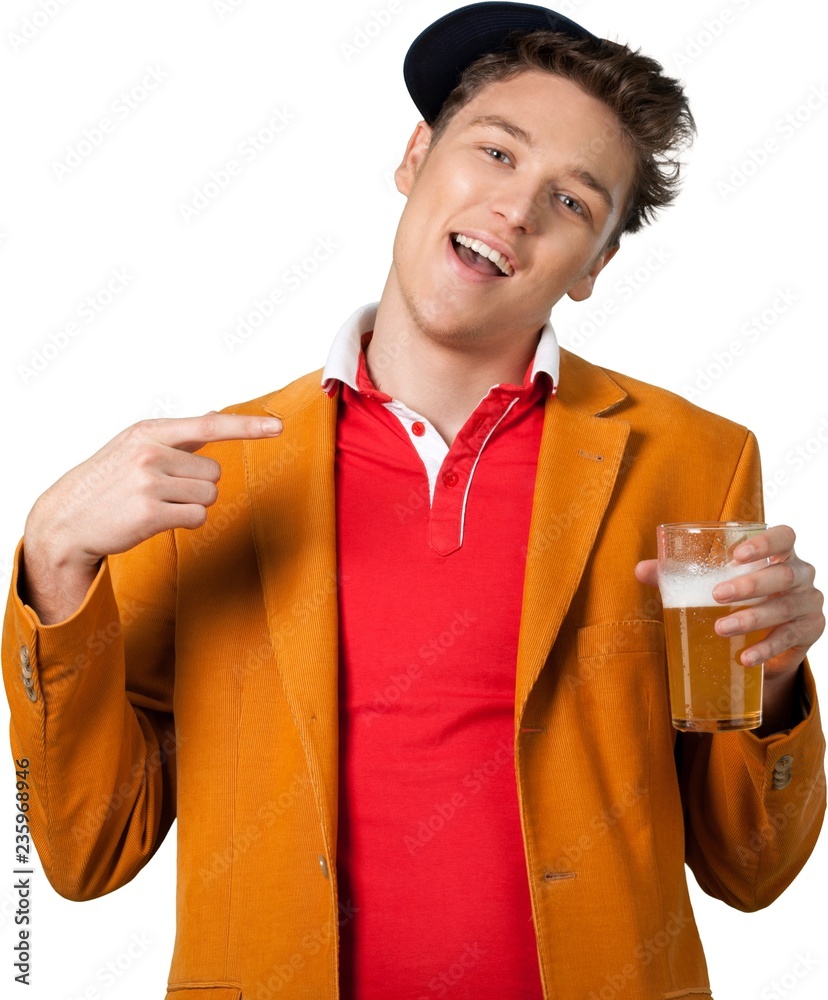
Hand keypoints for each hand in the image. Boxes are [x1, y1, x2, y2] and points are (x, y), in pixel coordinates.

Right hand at [22, 413, 282, 622]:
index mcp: (149, 431)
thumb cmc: (108, 483)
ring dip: (190, 506)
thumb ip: (177, 437)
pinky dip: (184, 523)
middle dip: (196, 486)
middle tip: (161, 492)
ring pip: (208, 496)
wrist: (66, 519)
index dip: (247, 426)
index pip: (209, 424)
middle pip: (214, 473)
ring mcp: (149, 482)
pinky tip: (155, 520)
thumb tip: (214, 418)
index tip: (278, 426)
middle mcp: (150, 452)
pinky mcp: (150, 513)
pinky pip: (197, 518)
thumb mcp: (135, 447)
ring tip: (156, 504)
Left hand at [635, 524, 824, 674]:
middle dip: (749, 585)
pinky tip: (744, 657)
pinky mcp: (809, 631)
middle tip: (717, 596)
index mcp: (779, 553)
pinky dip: (765, 648)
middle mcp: (800, 574)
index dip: (765, 542)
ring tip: (721, 628)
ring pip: (784, 608)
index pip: (784, 537)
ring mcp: (809, 603)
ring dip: (751, 618)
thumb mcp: (712, 583)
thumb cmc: (739, 598)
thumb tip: (640, 570)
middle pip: (783, 574)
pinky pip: (789, 638)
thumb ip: (678, 574)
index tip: (736, 555)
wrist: (769, 639)